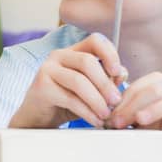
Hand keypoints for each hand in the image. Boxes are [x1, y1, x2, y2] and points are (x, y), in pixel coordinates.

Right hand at [9, 33, 125, 128]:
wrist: (39, 117)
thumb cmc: (66, 101)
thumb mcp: (90, 89)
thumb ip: (106, 80)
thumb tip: (122, 73)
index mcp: (73, 52)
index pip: (95, 41)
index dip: (110, 54)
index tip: (117, 73)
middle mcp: (58, 56)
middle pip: (87, 61)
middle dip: (105, 84)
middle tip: (116, 101)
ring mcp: (47, 69)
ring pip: (79, 81)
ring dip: (97, 100)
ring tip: (106, 115)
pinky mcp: (41, 87)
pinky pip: (70, 98)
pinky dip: (87, 112)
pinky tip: (95, 121)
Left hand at [106, 72, 161, 140]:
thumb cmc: (153, 125)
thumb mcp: (136, 117)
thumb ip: (122, 112)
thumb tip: (104, 118)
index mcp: (156, 82)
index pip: (137, 88)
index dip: (122, 102)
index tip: (109, 117)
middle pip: (154, 91)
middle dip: (133, 106)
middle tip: (118, 123)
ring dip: (156, 109)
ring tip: (141, 120)